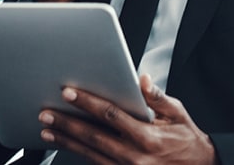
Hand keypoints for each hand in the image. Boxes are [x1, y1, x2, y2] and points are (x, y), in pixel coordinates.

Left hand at [38, 74, 217, 164]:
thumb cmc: (187, 140)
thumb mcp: (178, 114)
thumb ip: (156, 97)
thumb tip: (141, 78)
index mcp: (149, 136)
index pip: (111, 115)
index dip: (88, 103)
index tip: (68, 92)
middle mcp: (135, 156)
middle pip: (93, 136)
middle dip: (67, 124)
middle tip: (46, 113)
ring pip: (90, 154)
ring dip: (66, 142)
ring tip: (47, 131)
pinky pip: (97, 164)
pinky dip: (79, 154)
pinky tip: (65, 145)